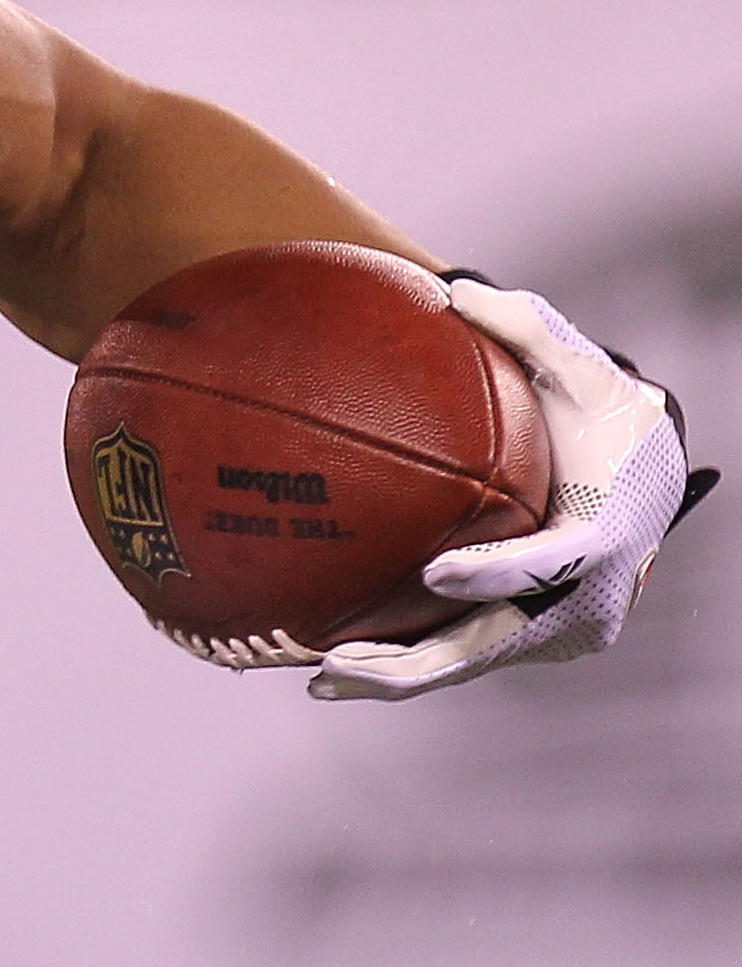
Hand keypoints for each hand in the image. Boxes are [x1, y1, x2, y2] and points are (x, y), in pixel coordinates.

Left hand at [309, 281, 713, 703]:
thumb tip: (451, 288)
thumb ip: (524, 328)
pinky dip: (406, 660)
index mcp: (605, 535)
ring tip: (321, 677)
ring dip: (398, 674)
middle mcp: (586, 598)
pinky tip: (333, 661)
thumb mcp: (580, 366)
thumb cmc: (604, 414)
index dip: (495, 575)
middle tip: (340, 662)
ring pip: (469, 659)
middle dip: (419, 661)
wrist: (644, 473)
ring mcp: (556, 628)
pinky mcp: (529, 637)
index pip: (549, 565)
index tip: (435, 574)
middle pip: (494, 642)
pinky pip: (462, 650)